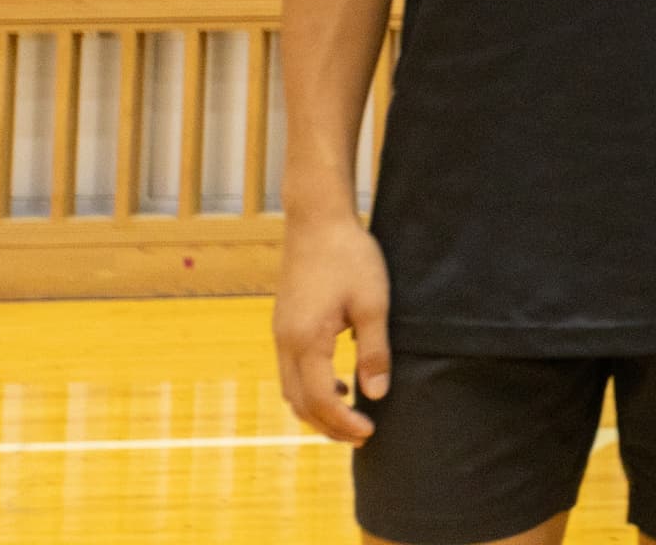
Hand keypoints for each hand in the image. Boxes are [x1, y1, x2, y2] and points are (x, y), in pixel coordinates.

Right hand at [271, 209, 392, 441]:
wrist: (317, 221)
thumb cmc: (349, 257)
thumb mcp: (373, 303)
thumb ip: (374, 350)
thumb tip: (376, 393)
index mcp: (306, 341)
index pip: (322, 400)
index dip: (344, 423)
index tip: (370, 432)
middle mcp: (285, 344)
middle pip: (300, 403)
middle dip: (329, 426)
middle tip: (362, 435)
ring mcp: (280, 334)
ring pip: (291, 390)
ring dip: (317, 409)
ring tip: (350, 416)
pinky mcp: (284, 325)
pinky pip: (290, 371)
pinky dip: (311, 388)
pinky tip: (340, 382)